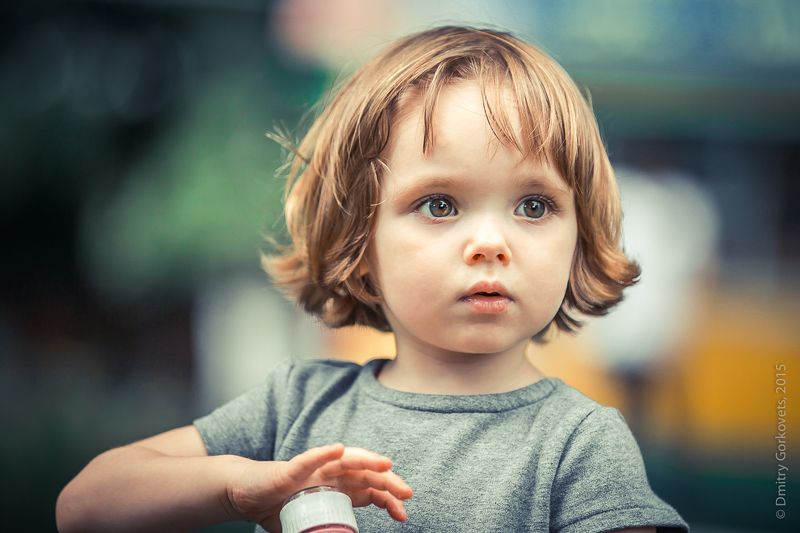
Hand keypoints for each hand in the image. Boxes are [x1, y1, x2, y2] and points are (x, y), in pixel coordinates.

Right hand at [226, 443, 412, 531]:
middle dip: (388, 481)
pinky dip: (323, 453)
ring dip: (366, 460)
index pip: (370, 490)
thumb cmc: (278, 509)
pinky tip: (338, 449)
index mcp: (338, 488)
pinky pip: (309, 459)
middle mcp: (330, 475)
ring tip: (386, 465)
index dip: (389, 499)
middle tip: (407, 493)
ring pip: (344, 460)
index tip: (403, 514)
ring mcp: (312, 470)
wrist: (246, 496)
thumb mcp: (310, 525)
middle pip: (365, 473)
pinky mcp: (290, 469)